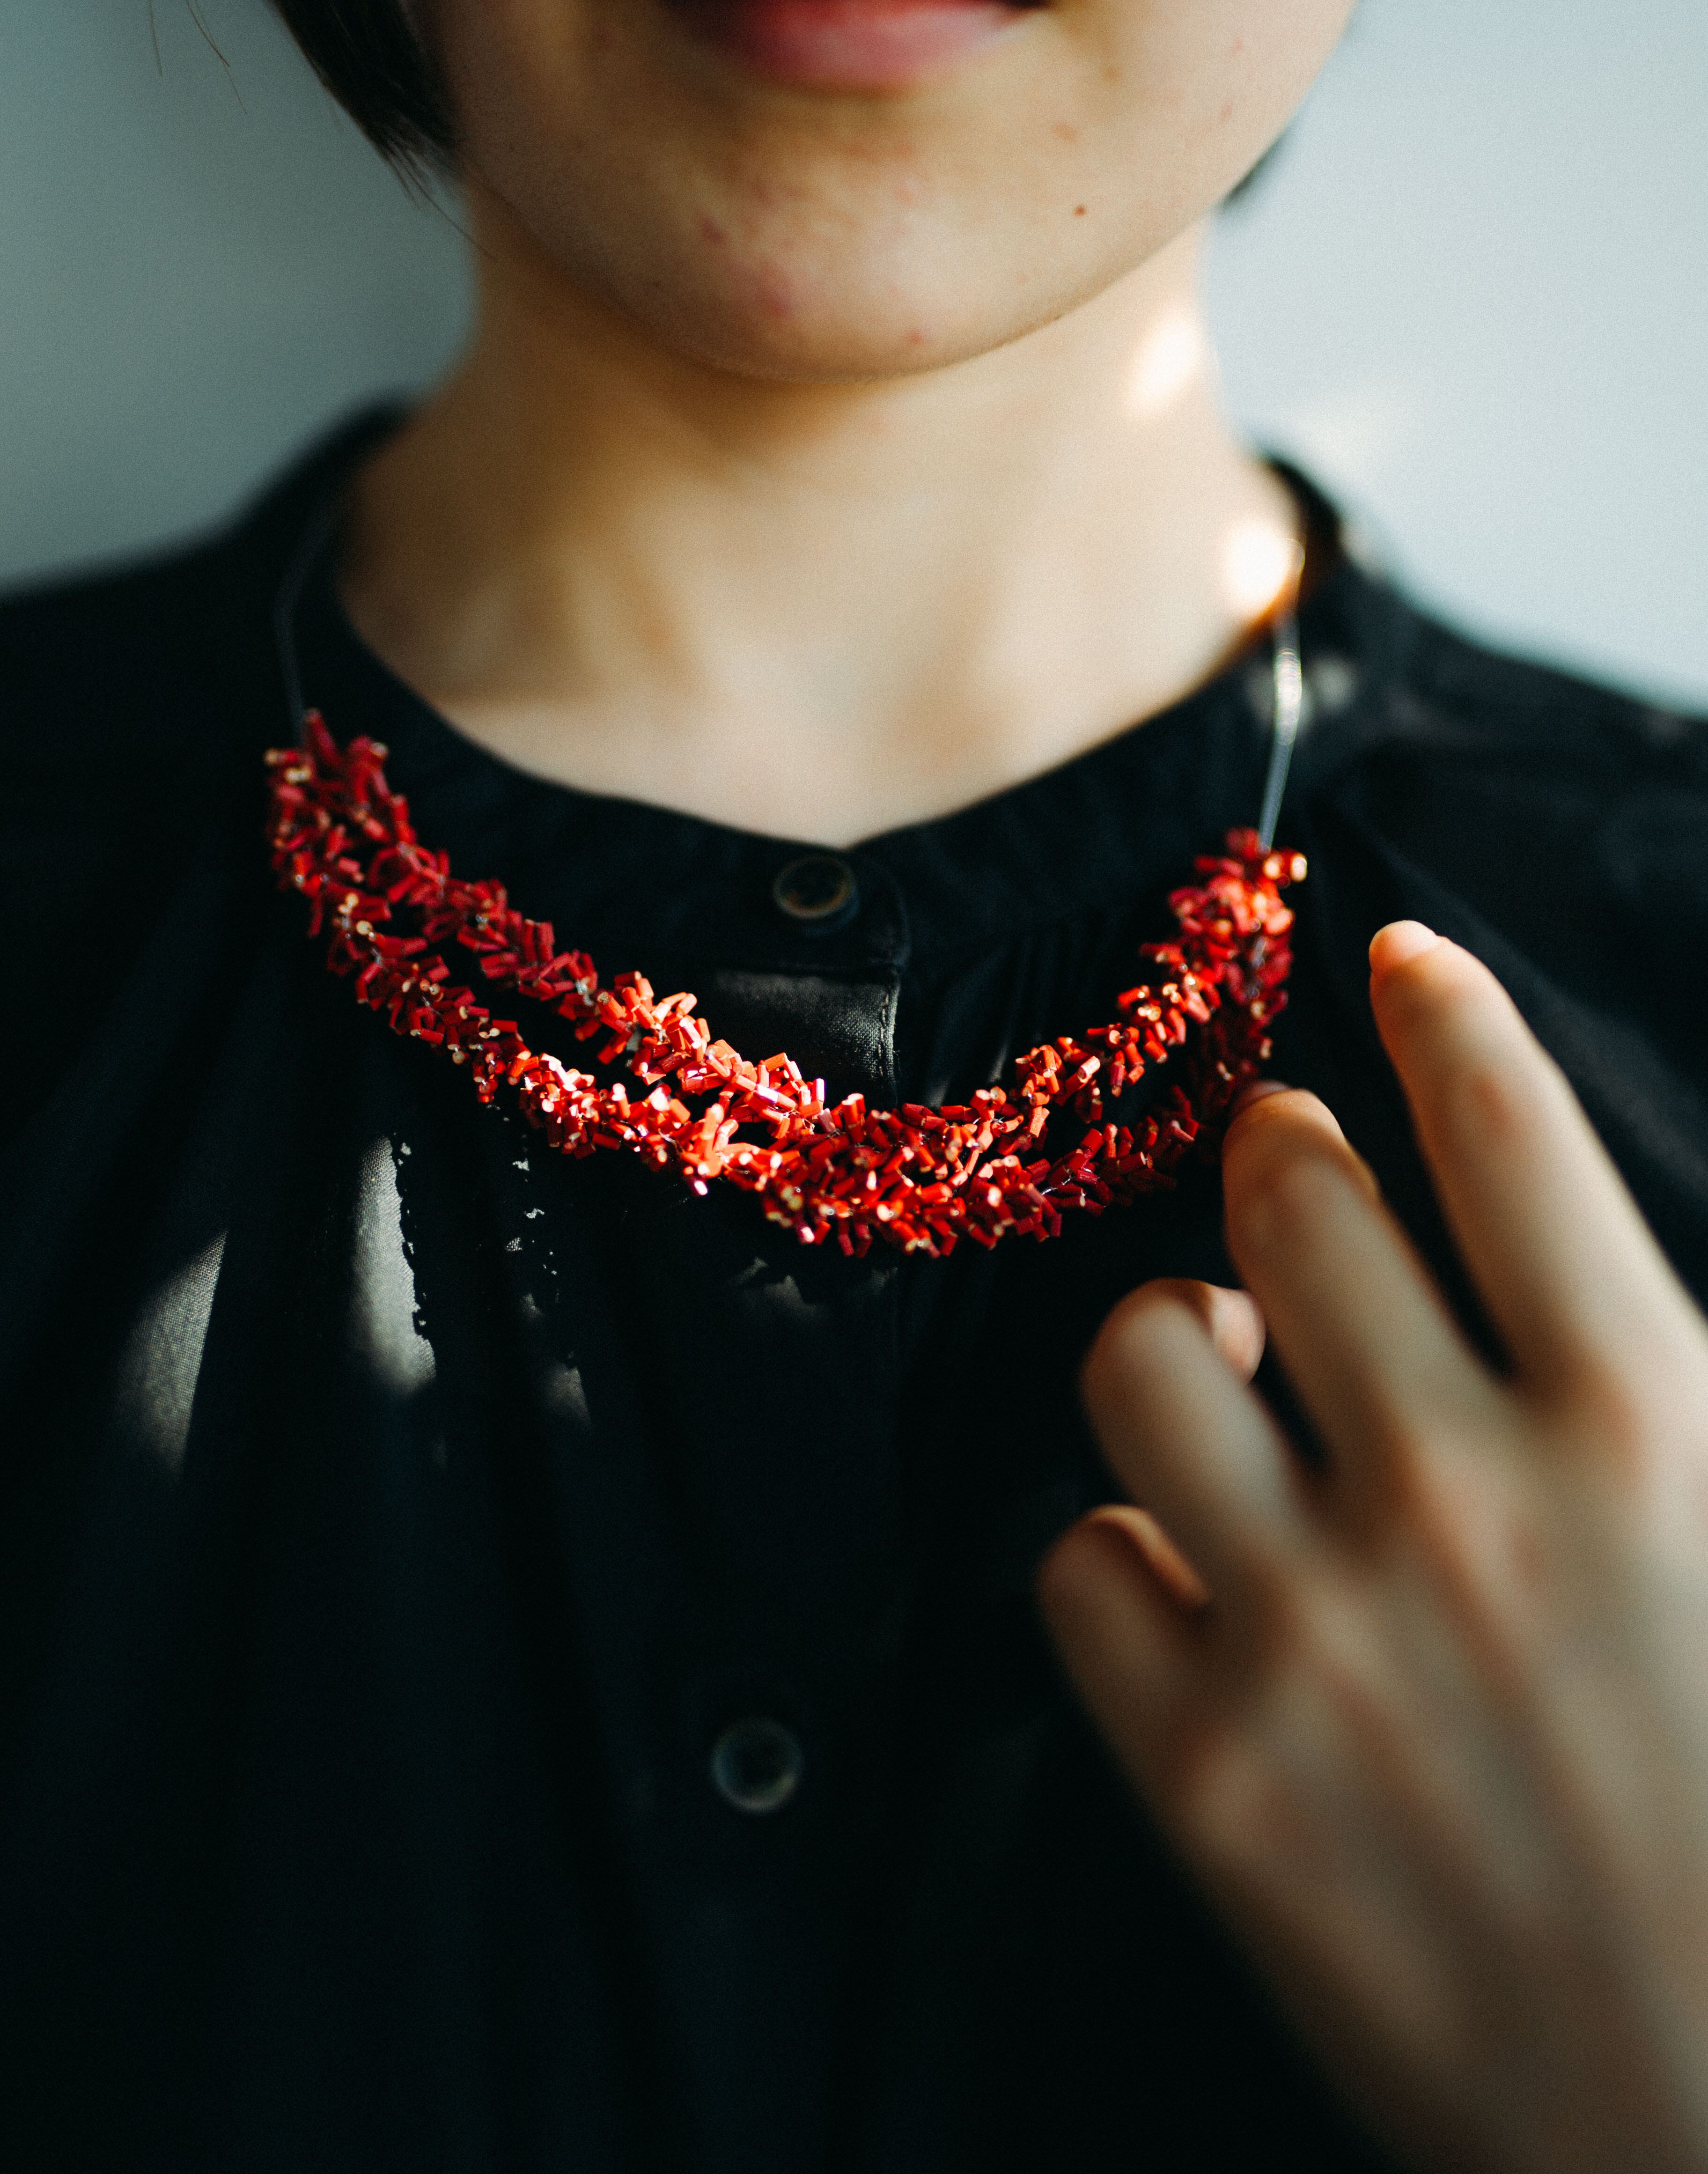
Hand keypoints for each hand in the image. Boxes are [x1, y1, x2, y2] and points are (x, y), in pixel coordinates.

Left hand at [1038, 924, 1707, 2173]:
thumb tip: (1563, 1282)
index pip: (1504, 1134)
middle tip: (1288, 1171)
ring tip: (1221, 1357)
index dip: (1438, 1015)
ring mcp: (1317, 1632)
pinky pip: (1078, 1564)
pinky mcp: (1205, 1771)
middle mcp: (1467, 1498)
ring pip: (1137, 1353)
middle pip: (1287, 1200)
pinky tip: (1187, 1571)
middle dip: (1279, 1152)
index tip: (1393, 959)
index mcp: (1649, 1431)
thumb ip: (1668, 1389)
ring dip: (1172, 1327)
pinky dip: (1121, 1550)